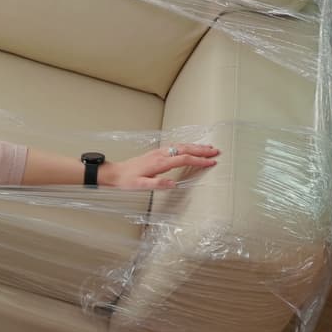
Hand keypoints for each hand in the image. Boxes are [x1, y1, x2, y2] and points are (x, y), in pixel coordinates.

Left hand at [100, 143, 218, 189]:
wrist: (115, 173)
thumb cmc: (127, 181)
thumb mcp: (141, 185)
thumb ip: (158, 184)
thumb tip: (173, 184)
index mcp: (159, 163)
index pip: (184, 159)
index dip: (199, 160)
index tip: (211, 162)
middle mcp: (160, 154)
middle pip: (186, 149)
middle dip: (202, 150)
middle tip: (216, 151)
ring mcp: (158, 152)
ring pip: (181, 146)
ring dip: (196, 146)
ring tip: (208, 148)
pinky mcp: (156, 152)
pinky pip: (175, 146)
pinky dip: (186, 146)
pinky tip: (190, 147)